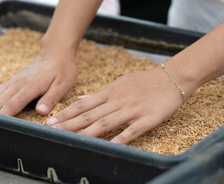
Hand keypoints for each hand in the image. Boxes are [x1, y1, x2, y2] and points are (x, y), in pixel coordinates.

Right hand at [0, 47, 77, 115]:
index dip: (2, 117)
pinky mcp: (10, 83)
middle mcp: (17, 85)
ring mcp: (11, 83)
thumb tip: (41, 112)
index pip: (12, 105)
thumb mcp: (63, 84)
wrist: (56, 52)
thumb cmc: (62, 69)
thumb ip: (51, 98)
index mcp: (30, 87)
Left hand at [46, 67, 183, 143]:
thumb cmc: (144, 81)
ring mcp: (132, 110)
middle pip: (90, 114)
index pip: (84, 104)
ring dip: (87, 132)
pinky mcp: (147, 119)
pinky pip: (132, 130)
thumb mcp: (119, 83)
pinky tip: (111, 145)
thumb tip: (81, 99)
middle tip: (52, 130)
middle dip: (69, 123)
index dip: (67, 113)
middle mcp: (117, 101)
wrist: (171, 77)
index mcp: (110, 92)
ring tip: (72, 139)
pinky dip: (121, 138)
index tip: (51, 120)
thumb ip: (100, 93)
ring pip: (106, 122)